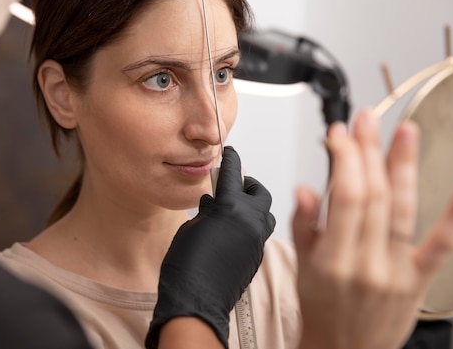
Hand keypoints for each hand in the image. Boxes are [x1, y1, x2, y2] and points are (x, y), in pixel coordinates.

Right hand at [145, 146, 274, 348]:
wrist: (196, 300)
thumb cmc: (186, 265)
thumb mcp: (191, 227)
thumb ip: (206, 211)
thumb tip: (212, 205)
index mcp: (230, 209)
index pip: (234, 174)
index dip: (231, 159)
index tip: (230, 153)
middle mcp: (250, 222)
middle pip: (260, 192)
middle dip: (248, 185)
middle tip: (234, 185)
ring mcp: (257, 240)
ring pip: (266, 214)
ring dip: (254, 207)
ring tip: (236, 210)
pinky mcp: (257, 256)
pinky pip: (260, 233)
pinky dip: (251, 226)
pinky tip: (234, 232)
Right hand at [293, 109, 452, 348]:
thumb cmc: (323, 309)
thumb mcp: (301, 268)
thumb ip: (303, 225)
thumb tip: (306, 189)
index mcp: (332, 259)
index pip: (343, 196)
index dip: (344, 158)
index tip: (339, 134)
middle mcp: (366, 263)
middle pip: (372, 195)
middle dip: (368, 150)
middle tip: (366, 119)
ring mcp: (396, 271)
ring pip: (402, 209)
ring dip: (403, 165)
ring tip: (405, 130)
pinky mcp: (420, 280)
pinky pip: (441, 244)